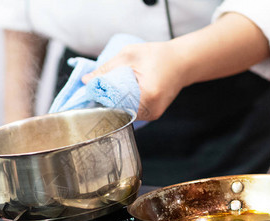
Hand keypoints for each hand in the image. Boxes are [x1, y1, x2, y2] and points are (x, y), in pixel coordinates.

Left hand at [81, 13, 269, 121]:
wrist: (183, 62)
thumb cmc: (160, 56)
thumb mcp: (130, 56)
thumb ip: (107, 69)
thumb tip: (87, 81)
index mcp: (148, 95)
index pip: (116, 105)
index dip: (100, 101)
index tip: (88, 97)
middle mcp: (152, 110)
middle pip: (120, 112)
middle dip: (105, 104)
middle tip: (93, 95)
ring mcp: (154, 115)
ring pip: (125, 114)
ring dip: (114, 105)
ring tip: (105, 94)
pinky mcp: (153, 114)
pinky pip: (132, 113)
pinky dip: (123, 105)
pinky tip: (118, 97)